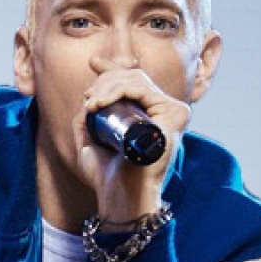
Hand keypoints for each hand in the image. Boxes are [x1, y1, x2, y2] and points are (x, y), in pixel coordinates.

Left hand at [73, 68, 190, 224]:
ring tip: (90, 105)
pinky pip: (142, 88)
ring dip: (106, 85)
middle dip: (104, 80)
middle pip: (133, 76)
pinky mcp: (174, 114)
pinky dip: (117, 89)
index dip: (112, 69)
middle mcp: (165, 112)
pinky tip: (99, 103)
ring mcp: (172, 112)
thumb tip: (86, 100)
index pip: (133, 81)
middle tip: (87, 99)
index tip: (94, 64)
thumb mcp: (89, 142)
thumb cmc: (107, 176)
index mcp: (150, 116)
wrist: (120, 197)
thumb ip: (86, 121)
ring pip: (136, 79)